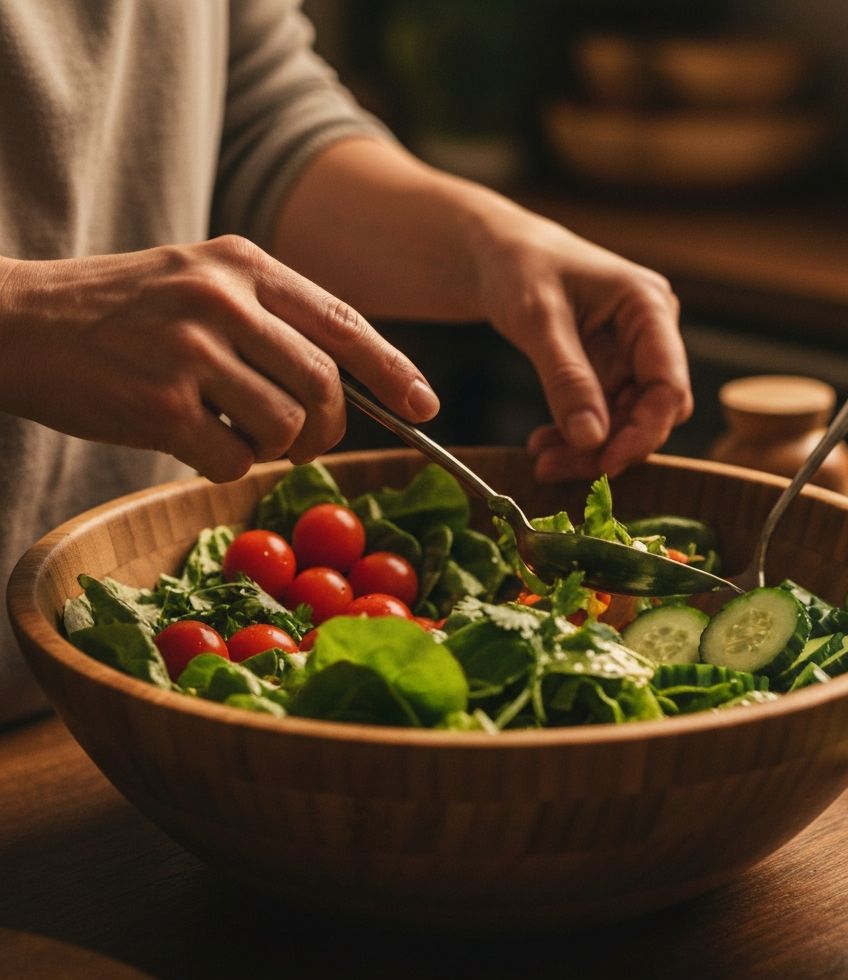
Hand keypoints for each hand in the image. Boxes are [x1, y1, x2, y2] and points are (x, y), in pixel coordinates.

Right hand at [0, 236, 438, 481]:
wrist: (14, 320)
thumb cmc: (117, 311)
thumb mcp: (199, 282)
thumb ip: (269, 318)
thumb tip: (346, 380)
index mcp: (243, 263)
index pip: (344, 322)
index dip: (393, 370)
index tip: (424, 407)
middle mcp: (223, 298)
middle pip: (325, 386)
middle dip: (326, 429)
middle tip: (303, 442)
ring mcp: (192, 350)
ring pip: (286, 427)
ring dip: (272, 448)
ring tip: (232, 432)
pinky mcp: (162, 403)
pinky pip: (234, 459)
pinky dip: (224, 465)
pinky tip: (192, 443)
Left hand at [474, 213, 691, 481]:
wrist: (500, 254)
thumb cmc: (520, 267)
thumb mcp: (537, 319)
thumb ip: (566, 378)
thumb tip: (591, 439)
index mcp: (648, 307)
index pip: (668, 384)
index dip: (644, 431)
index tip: (605, 462)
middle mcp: (651, 333)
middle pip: (652, 411)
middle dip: (609, 446)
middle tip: (557, 468)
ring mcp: (632, 354)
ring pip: (628, 421)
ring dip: (589, 448)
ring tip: (543, 461)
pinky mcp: (609, 371)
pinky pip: (604, 417)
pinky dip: (576, 436)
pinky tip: (544, 445)